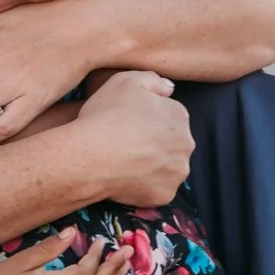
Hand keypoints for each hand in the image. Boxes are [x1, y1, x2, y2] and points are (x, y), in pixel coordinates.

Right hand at [72, 71, 192, 207]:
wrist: (89, 157)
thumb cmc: (106, 115)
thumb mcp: (125, 80)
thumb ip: (153, 79)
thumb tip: (169, 88)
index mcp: (179, 114)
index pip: (169, 114)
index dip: (148, 117)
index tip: (130, 121)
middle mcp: (186, 144)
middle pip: (172, 141)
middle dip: (156, 141)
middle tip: (128, 141)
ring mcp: (177, 172)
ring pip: (168, 165)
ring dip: (154, 163)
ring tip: (126, 159)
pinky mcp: (166, 195)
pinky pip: (158, 187)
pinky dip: (146, 183)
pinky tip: (127, 176)